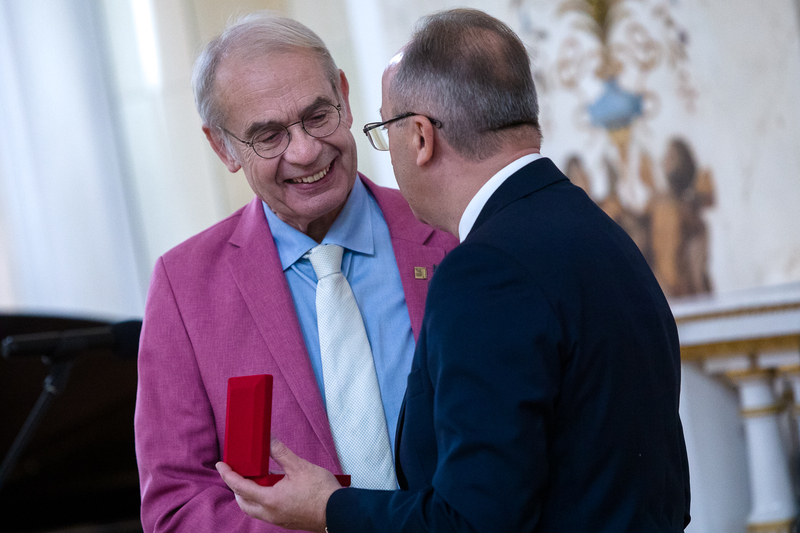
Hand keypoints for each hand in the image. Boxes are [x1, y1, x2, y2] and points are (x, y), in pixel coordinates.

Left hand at [216, 438, 341, 531]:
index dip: (228, 475)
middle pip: (244, 503)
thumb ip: (281, 453)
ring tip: (256, 478)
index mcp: (270, 500)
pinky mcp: (287, 521)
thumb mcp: (300, 467)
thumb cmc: (321, 491)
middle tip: (237, 472)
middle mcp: (270, 513)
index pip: (240, 487)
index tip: (221, 465)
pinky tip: (272, 488)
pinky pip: (266, 512)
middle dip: (236, 488)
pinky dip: (262, 500)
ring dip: (249, 495)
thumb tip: (268, 440)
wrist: (338, 512)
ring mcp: (278, 519)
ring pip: (254, 509)